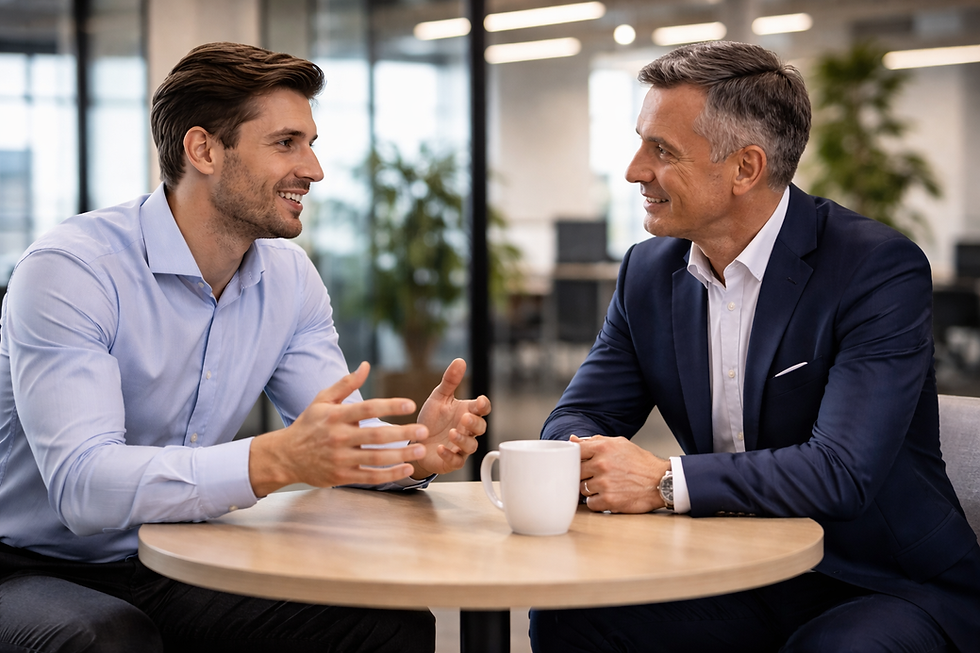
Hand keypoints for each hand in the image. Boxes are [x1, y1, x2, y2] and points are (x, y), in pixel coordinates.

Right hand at [248, 362, 427, 495]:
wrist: (285, 456)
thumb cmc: (308, 425)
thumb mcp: (322, 400)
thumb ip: (346, 384)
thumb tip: (366, 366)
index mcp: (335, 416)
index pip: (366, 408)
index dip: (389, 406)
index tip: (410, 404)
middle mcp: (338, 437)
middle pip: (375, 436)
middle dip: (402, 433)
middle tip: (424, 431)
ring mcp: (340, 459)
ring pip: (375, 458)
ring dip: (401, 456)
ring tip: (421, 451)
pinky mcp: (341, 476)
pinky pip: (370, 476)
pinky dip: (389, 475)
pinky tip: (406, 469)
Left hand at [413, 358, 490, 477]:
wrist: (416, 442)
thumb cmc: (432, 420)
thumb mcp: (439, 398)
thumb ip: (450, 381)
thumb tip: (460, 360)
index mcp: (467, 412)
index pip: (483, 409)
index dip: (483, 406)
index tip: (479, 401)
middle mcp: (467, 430)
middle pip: (480, 428)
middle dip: (474, 423)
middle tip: (465, 418)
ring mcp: (460, 447)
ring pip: (471, 446)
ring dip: (464, 439)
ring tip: (453, 433)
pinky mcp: (451, 461)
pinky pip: (456, 461)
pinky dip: (450, 455)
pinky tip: (441, 448)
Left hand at [573, 434, 669, 512]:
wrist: (661, 481)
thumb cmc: (640, 462)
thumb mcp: (619, 444)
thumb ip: (595, 441)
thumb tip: (572, 440)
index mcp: (603, 448)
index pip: (575, 452)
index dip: (575, 458)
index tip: (581, 463)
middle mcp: (602, 464)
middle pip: (576, 472)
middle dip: (584, 475)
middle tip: (595, 476)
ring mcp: (605, 483)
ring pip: (582, 489)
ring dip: (590, 489)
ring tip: (605, 486)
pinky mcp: (609, 500)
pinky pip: (590, 504)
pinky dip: (597, 502)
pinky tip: (607, 496)